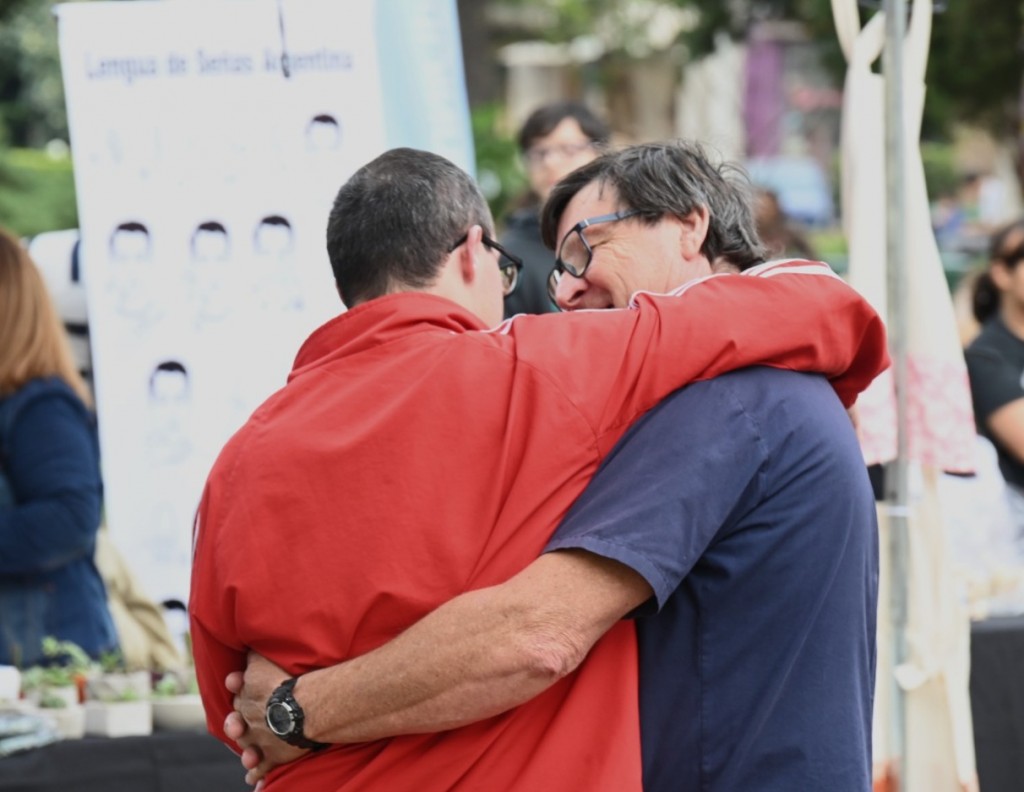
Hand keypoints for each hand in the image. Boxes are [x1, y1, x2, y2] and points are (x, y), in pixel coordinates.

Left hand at [224, 651, 307, 785]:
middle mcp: (247, 719)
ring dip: (246, 751)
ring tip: (248, 756)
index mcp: (246, 695)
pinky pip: (260, 769)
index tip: (235, 682)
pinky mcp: (273, 756)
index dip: (237, 686)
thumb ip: (253, 657)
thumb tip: (247, 649)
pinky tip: (254, 782)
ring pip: (246, 747)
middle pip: (237, 721)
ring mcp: (258, 740)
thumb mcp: (263, 661)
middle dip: (235, 723)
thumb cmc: (284, 681)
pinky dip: (257, 775)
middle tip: (237, 724)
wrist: (302, 708)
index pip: (238, 690)